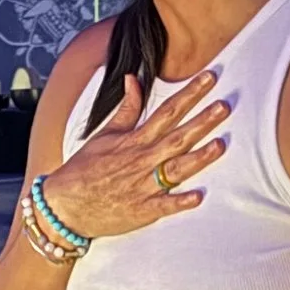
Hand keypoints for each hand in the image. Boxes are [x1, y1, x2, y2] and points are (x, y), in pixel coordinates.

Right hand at [39, 69, 227, 243]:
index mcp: (135, 140)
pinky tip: (198, 197)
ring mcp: (144, 186)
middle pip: (177, 137)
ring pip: (176, 168)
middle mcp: (142, 160)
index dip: (189, 94)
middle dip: (202, 121)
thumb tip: (133, 79)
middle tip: (223, 107)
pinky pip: (165, 206)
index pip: (167, 111)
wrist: (66, 205)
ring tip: (219, 145)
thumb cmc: (85, 169)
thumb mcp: (104, 134)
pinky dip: (180, 202)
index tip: (208, 79)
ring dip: (198, 157)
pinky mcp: (143, 210)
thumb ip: (126, 108)